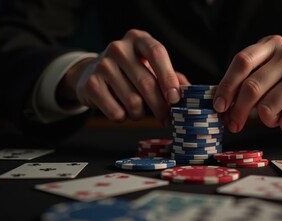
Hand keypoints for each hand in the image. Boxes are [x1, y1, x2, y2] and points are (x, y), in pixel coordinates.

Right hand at [58, 29, 188, 125]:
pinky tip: (122, 110)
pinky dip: (124, 117)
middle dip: (161, 107)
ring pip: (133, 102)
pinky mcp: (90, 84)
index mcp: (138, 39)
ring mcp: (102, 65)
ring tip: (139, 111)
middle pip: (146, 83)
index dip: (168, 77)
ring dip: (140, 114)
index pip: (157, 53)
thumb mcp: (150, 66)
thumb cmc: (130, 71)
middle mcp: (119, 48)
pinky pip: (116, 112)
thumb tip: (191, 92)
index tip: (175, 98)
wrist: (91, 72)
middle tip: (167, 119)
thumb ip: (172, 77)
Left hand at [213, 35, 281, 134]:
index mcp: (271, 46)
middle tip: (234, 124)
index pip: (242, 62)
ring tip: (277, 118)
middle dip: (238, 112)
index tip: (219, 106)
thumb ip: (245, 83)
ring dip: (267, 121)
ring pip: (267, 109)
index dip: (226, 86)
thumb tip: (220, 107)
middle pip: (251, 88)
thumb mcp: (268, 73)